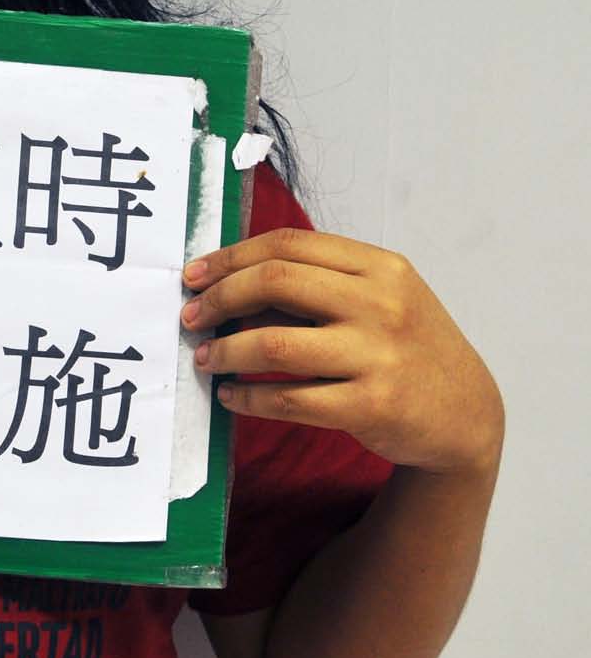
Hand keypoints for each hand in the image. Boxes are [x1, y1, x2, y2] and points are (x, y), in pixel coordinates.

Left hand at [181, 228, 502, 476]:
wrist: (466, 413)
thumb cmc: (405, 347)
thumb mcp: (376, 300)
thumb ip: (315, 286)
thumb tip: (225, 284)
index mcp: (379, 266)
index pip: (288, 244)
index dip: (231, 257)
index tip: (195, 274)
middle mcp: (381, 304)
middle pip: (275, 281)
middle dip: (220, 298)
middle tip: (191, 316)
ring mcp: (378, 356)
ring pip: (275, 344)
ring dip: (226, 351)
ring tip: (206, 358)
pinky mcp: (372, 406)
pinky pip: (290, 399)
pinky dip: (249, 398)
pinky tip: (232, 395)